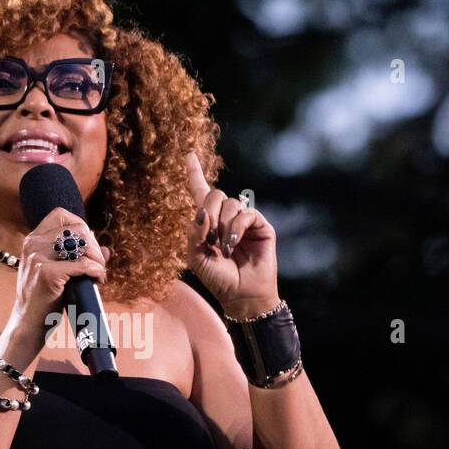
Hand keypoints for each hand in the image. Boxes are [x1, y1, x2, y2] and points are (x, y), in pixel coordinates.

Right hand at [6, 208, 110, 351]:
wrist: (27, 323)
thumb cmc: (44, 298)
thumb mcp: (57, 271)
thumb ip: (78, 257)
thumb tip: (107, 249)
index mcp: (33, 239)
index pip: (62, 216)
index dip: (82, 227)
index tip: (89, 247)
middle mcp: (33, 244)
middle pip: (77, 229)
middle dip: (94, 246)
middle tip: (99, 264)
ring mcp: (38, 258)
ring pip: (81, 245)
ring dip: (97, 258)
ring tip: (99, 272)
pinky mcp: (46, 274)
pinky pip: (82, 265)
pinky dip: (95, 271)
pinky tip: (98, 278)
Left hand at [184, 152, 279, 318]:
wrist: (241, 294)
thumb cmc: (218, 278)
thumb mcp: (196, 257)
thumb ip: (194, 233)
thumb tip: (202, 213)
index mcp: (208, 222)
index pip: (200, 192)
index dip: (194, 173)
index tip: (188, 154)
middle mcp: (226, 217)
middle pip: (214, 194)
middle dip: (209, 213)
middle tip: (210, 237)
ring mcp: (244, 220)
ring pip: (230, 203)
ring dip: (223, 227)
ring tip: (225, 248)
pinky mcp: (260, 226)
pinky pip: (246, 213)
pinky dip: (236, 229)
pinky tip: (234, 245)